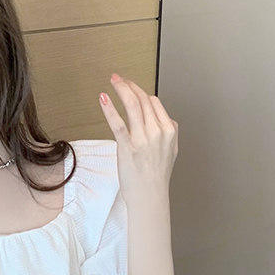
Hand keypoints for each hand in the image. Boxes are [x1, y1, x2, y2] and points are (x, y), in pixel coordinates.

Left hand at [98, 73, 178, 200]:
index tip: (130, 87)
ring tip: (113, 81)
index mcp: (170, 130)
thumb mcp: (170, 151)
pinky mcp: (128, 146)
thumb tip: (165, 120)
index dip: (140, 92)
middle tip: (119, 78)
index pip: (154, 102)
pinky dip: (110, 108)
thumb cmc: (156, 176)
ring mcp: (143, 138)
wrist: (149, 196)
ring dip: (121, 89)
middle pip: (143, 99)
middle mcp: (158, 131)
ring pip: (133, 105)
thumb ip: (168, 133)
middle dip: (130, 85)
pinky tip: (104, 98)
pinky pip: (118, 122)